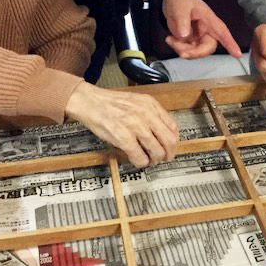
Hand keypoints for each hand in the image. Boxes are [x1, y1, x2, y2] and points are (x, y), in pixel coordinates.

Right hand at [64, 82, 178, 167]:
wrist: (91, 102)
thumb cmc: (112, 103)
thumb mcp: (138, 102)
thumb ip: (151, 114)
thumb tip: (163, 133)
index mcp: (151, 105)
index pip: (173, 127)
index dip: (174, 142)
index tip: (170, 148)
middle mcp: (147, 115)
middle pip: (169, 141)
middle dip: (168, 154)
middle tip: (163, 159)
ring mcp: (136, 126)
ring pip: (157, 151)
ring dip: (154, 160)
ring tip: (149, 160)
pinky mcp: (123, 138)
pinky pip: (140, 157)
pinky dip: (141, 163)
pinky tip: (138, 160)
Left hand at [162, 0, 242, 58]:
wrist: (174, 2)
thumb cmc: (181, 1)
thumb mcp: (180, 6)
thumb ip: (182, 19)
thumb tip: (184, 35)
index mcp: (209, 20)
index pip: (222, 32)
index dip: (230, 43)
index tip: (237, 54)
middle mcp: (207, 31)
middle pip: (208, 47)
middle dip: (195, 53)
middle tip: (181, 52)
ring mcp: (199, 38)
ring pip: (196, 52)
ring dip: (183, 50)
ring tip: (169, 39)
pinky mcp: (191, 43)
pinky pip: (187, 51)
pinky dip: (177, 48)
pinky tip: (169, 39)